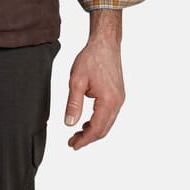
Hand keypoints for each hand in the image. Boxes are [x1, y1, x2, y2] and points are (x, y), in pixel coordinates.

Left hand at [64, 10, 124, 149]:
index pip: (97, 128)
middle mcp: (118, 102)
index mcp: (109, 100)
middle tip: (72, 142)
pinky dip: (97, 121)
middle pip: (104, 129)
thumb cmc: (91, 58)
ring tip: (77, 134)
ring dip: (93, 130)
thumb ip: (73, 104)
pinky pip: (108, 114)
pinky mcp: (117, 95)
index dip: (84, 140)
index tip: (73, 145)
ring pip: (107, 123)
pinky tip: (86, 122)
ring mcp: (119, 99)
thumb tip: (69, 123)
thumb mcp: (76, 81)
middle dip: (88, 138)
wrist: (105, 43)